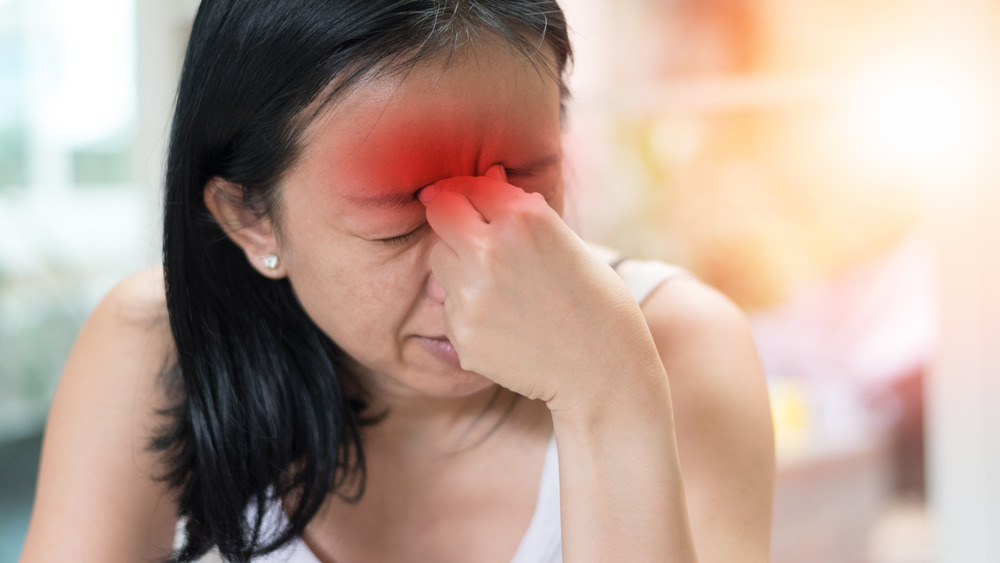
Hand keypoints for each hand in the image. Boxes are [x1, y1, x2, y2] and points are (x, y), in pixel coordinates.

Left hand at [420, 164, 665, 412]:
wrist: (603, 371)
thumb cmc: (594, 302)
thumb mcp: (568, 242)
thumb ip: (521, 209)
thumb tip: (488, 173)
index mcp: (524, 218)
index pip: (466, 186)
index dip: (470, 196)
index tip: (472, 207)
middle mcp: (491, 250)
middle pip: (440, 214)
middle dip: (455, 223)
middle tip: (480, 244)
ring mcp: (471, 294)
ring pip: (438, 262)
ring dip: (458, 267)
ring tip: (502, 290)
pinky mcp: (462, 333)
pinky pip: (448, 308)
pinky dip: (468, 312)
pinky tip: (506, 325)